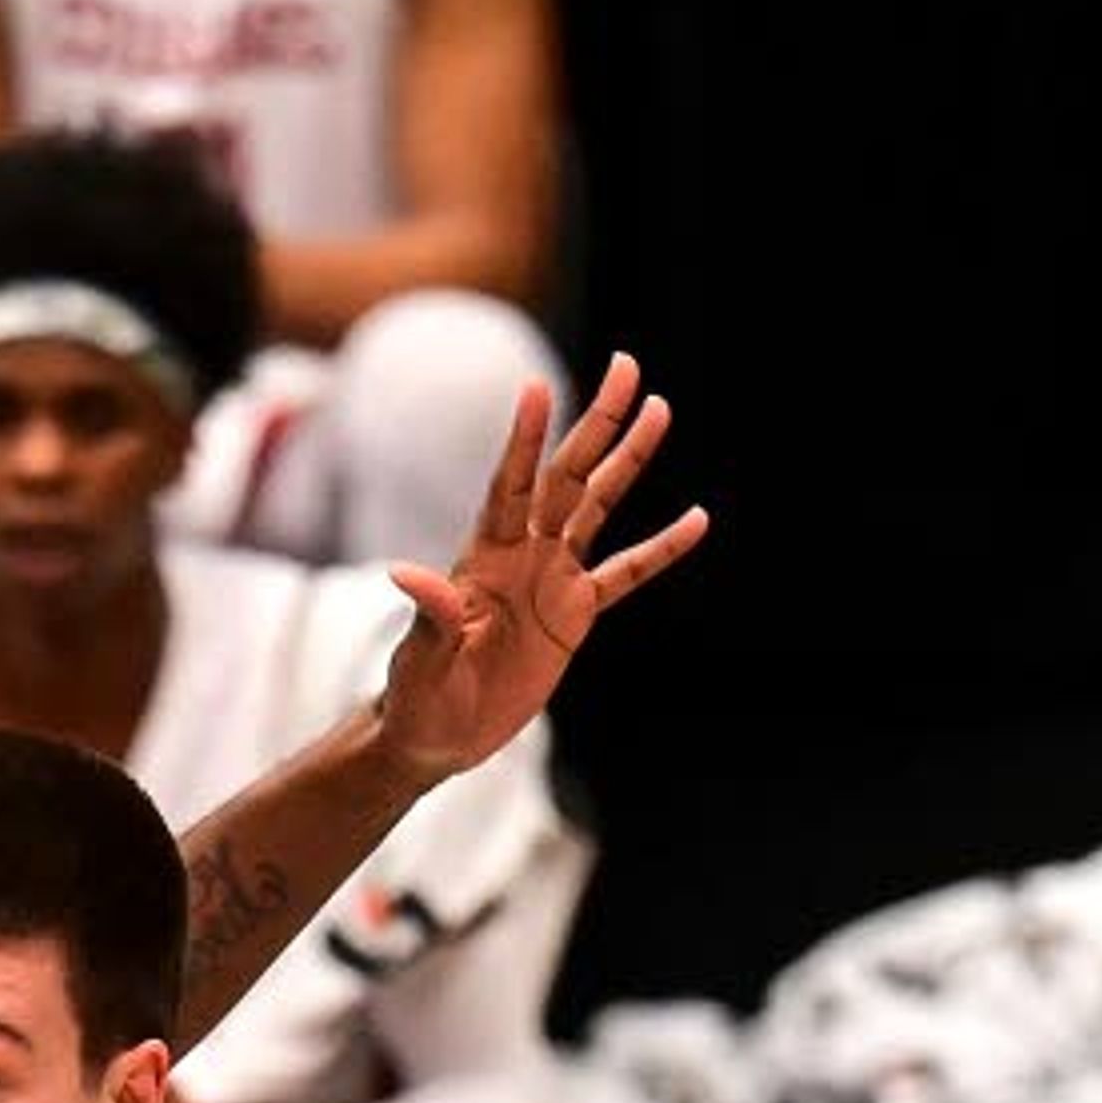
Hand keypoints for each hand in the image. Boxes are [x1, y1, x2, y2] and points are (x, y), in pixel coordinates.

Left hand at [371, 356, 708, 783]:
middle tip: (627, 366)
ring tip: (660, 410)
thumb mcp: (421, 660)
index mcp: (483, 558)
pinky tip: (697, 520)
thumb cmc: (416, 697)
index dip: (526, 441)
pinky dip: (661, 549)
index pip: (510, 488)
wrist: (438, 736)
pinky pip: (627, 573)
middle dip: (597, 422)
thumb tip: (404, 574)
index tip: (539, 388)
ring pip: (599, 507)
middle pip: (567, 477)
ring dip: (628, 461)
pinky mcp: (575, 613)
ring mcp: (552, 578)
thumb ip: (430, 615)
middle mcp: (523, 554)